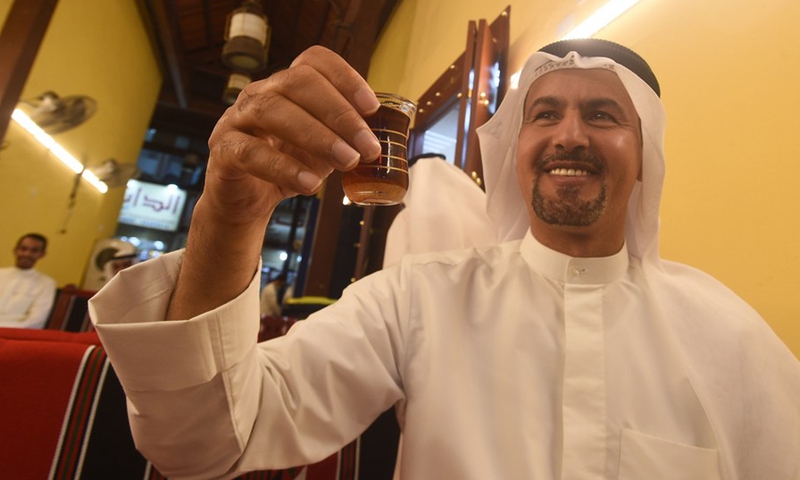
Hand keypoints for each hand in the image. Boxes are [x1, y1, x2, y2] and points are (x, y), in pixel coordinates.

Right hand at [204, 45, 382, 225]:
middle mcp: (260, 94)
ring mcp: (237, 119)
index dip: (345, 77)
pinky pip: (250, 152)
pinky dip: (283, 167)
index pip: (314, 62)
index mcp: (286, 87)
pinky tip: (310, 184)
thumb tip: (386, 140)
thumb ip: (348, 138)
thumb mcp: (324, 148)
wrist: (247, 201)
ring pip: (273, 110)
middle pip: (297, 82)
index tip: (372, 107)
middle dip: (339, 113)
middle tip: (367, 146)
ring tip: (347, 161)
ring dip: (316, 136)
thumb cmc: (288, 165)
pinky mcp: (224, 150)